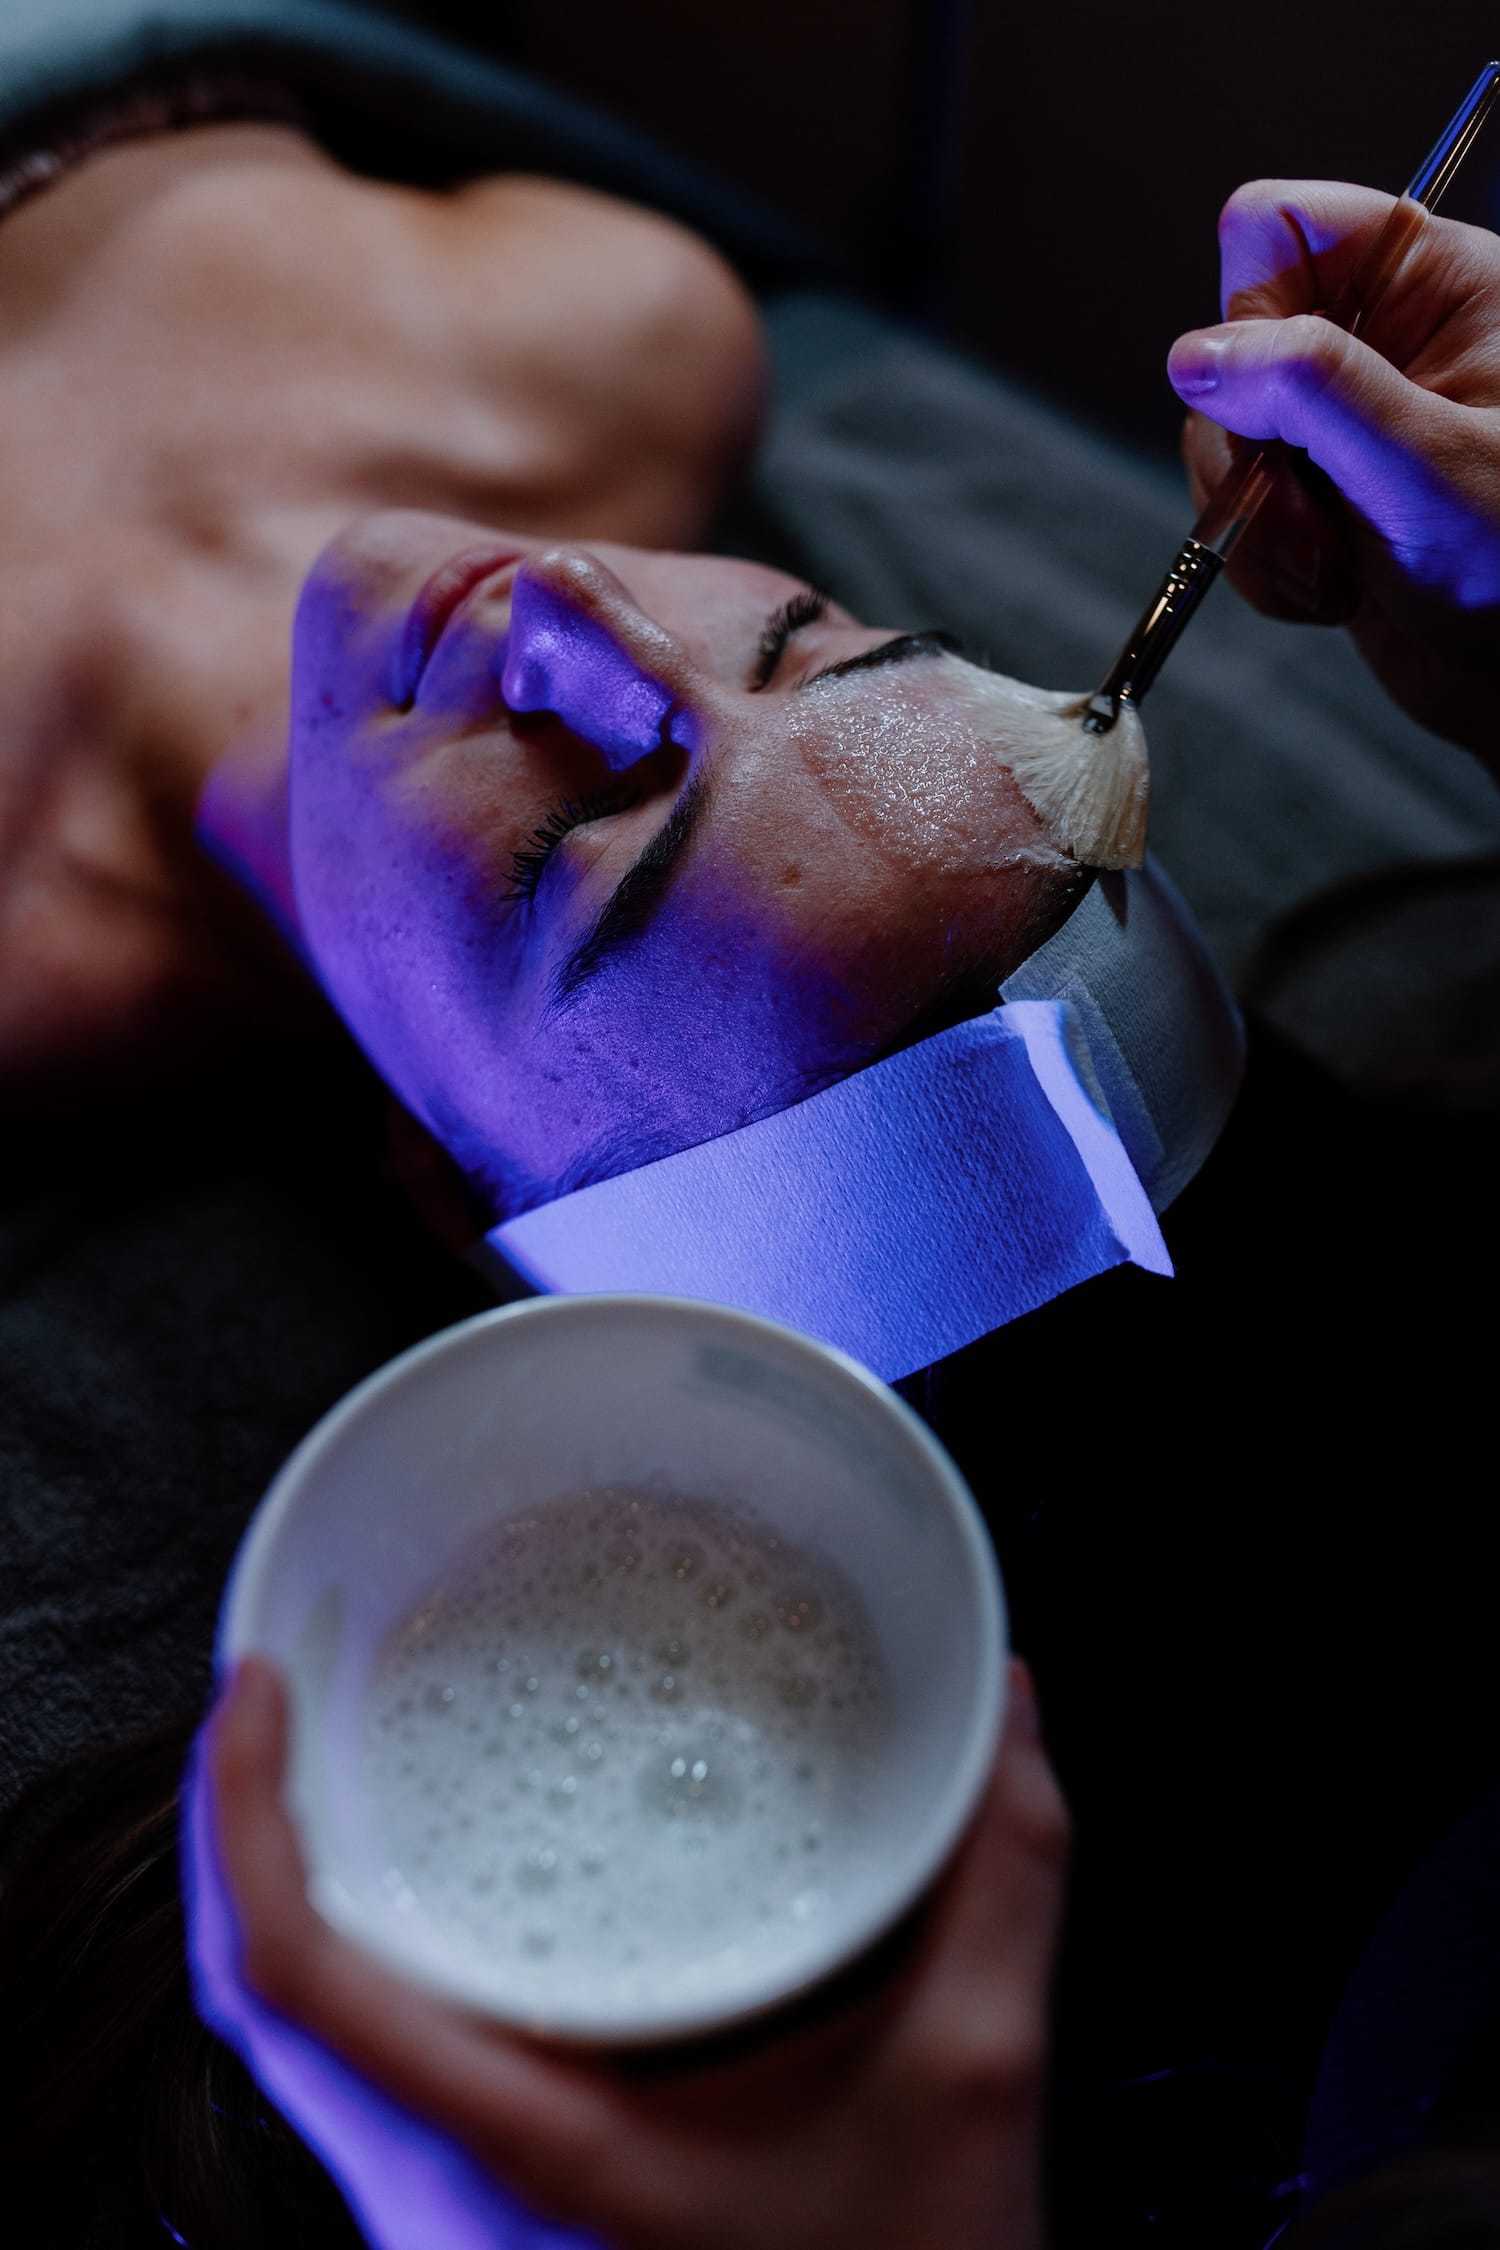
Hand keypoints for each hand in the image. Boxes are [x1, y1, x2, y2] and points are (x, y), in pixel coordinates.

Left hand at [184, 1651, 1067, 2249]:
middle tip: (275, 1691)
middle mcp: (447, 2203)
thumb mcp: (970, 2083)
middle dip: (244, 1832)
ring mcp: (450, 2223)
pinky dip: (349, 1964)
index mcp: (524, 2154)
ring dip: (287, 1897)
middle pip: (265, 2003)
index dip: (242, 1825)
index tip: (255, 1692)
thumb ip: (997, 1879)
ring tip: (315, 1767)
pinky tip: (409, 1896)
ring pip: (300, 2047)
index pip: (297, 1987)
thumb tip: (998, 1711)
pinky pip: (359, 2076)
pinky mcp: (483, 2218)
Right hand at [1169, 178, 1499, 769]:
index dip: (1254, 310)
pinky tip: (1333, 588)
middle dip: (1250, 443)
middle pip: (1231, 340)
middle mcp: (1381, 338)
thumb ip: (1315, 390)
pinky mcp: (1315, 492)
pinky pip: (1230, 506)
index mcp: (1433, 284)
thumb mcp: (1426, 468)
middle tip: (1313, 503)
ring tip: (1334, 566)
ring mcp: (1341, 420)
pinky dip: (1265, 560)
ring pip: (1217, 433)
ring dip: (1257, 520)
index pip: (1277, 227)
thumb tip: (1198, 354)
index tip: (1282, 398)